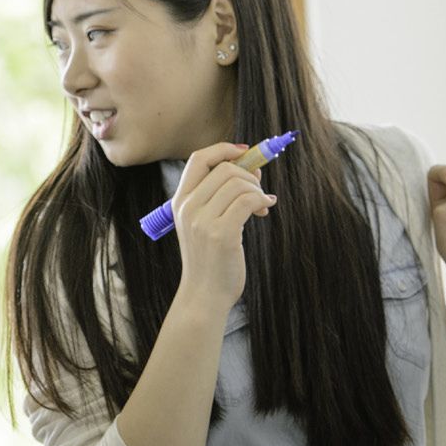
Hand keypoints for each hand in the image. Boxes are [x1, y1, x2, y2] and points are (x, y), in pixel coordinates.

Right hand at [169, 143, 275, 317]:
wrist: (204, 296)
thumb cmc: (210, 260)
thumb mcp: (203, 224)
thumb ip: (218, 197)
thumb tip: (251, 168)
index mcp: (180, 202)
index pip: (199, 158)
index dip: (224, 149)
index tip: (245, 152)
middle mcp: (188, 208)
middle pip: (224, 168)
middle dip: (249, 173)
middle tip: (259, 190)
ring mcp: (202, 221)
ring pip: (239, 183)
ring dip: (258, 190)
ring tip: (263, 205)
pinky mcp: (221, 234)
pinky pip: (248, 201)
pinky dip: (262, 201)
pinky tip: (266, 210)